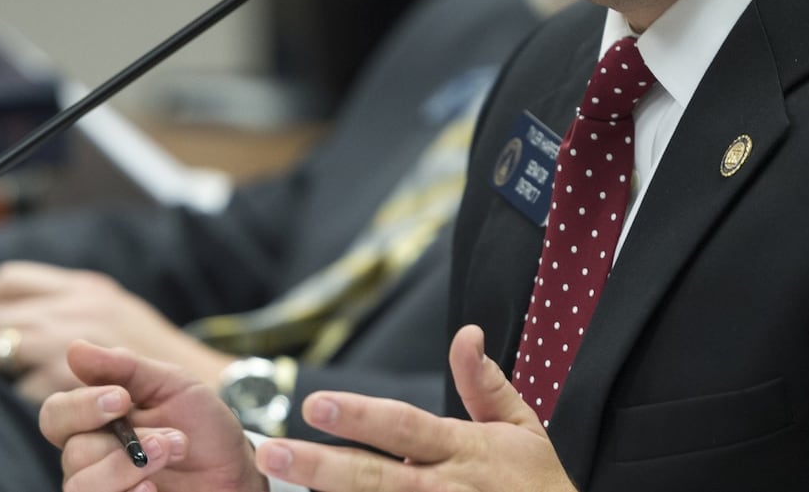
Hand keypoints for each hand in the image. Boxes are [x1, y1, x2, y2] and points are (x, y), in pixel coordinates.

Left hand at [0, 261, 234, 402]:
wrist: (203, 397)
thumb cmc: (163, 362)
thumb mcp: (121, 318)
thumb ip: (77, 312)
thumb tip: (23, 316)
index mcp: (85, 289)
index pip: (8, 281)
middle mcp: (72, 309)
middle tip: (11, 361)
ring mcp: (66, 344)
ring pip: (2, 349)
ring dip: (14, 371)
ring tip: (40, 381)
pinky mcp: (65, 382)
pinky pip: (25, 388)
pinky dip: (39, 397)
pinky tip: (66, 402)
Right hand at [39, 339, 265, 491]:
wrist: (234, 469)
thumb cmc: (200, 425)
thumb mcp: (173, 385)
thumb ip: (125, 368)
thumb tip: (75, 350)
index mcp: (96, 420)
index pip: (56, 414)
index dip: (81, 407)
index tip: (121, 399)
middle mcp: (90, 458)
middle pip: (72, 453)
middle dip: (121, 444)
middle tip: (166, 438)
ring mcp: (103, 488)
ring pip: (79, 487)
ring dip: (125, 470)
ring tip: (169, 455)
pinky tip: (154, 489)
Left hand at [253, 324, 573, 491]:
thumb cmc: (536, 484)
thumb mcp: (520, 427)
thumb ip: (485, 383)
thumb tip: (466, 333)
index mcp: (461, 449)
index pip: (402, 427)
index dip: (359, 416)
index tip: (314, 403)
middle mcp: (443, 487)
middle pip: (373, 477)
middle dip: (319, 465)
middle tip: (272, 452)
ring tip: (281, 485)